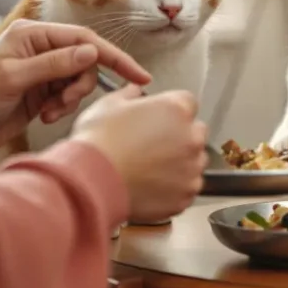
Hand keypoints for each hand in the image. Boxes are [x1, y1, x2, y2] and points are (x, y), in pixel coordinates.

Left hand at [0, 19, 150, 164]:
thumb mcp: (13, 80)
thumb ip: (54, 65)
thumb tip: (92, 51)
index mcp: (30, 34)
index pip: (83, 39)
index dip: (113, 56)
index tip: (138, 75)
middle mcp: (39, 47)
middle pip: (86, 60)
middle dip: (81, 85)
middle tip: (63, 103)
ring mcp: (42, 70)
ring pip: (80, 80)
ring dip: (71, 99)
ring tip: (49, 113)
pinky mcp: (42, 91)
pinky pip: (69, 95)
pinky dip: (63, 108)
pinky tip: (44, 116)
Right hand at [72, 85, 206, 222]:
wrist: (92, 183)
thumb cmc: (98, 144)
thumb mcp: (108, 105)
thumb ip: (129, 95)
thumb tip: (134, 92)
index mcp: (175, 110)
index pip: (187, 102)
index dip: (171, 110)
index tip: (160, 117)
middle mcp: (190, 138)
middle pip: (195, 132)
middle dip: (180, 136)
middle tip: (153, 144)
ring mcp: (190, 168)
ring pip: (194, 161)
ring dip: (180, 162)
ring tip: (150, 168)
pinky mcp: (184, 195)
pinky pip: (187, 188)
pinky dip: (175, 188)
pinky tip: (152, 185)